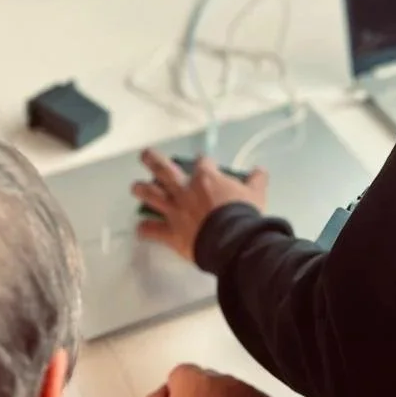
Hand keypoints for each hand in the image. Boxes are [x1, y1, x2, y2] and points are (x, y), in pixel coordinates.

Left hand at [133, 150, 267, 263]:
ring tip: (135, 187)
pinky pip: (153, 230)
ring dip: (142, 190)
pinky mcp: (171, 232)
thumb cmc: (244, 215)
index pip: (202, 162)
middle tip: (144, 155)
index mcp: (206, 178)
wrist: (232, 241)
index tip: (203, 161)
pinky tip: (140, 229)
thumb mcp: (256, 194)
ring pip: (153, 196)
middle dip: (153, 161)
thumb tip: (260, 170)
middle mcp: (185, 190)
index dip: (203, 161)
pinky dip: (145, 230)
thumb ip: (256, 180)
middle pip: (165, 171)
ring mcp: (175, 211)